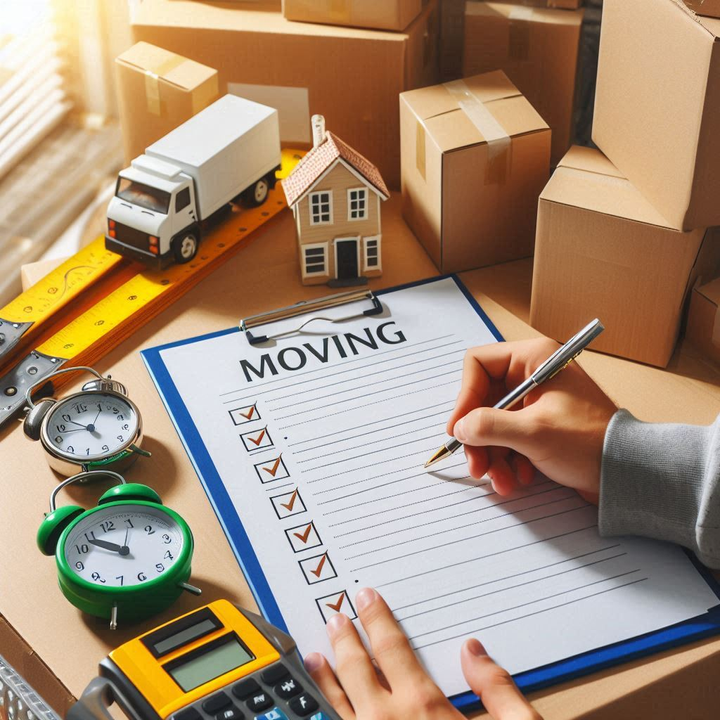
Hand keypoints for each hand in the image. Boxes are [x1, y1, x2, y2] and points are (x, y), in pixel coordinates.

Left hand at [305, 588, 540, 719]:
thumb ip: (496, 687)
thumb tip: (474, 651)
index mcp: (424, 708)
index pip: (392, 648)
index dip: (377, 619)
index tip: (366, 598)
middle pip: (358, 669)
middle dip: (345, 640)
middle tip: (336, 618)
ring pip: (337, 704)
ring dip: (326, 677)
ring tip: (316, 655)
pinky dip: (326, 714)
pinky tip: (321, 707)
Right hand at [446, 338, 616, 501]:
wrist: (628, 472)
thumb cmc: (590, 442)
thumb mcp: (534, 433)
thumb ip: (489, 426)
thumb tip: (460, 428)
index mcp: (534, 359)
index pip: (478, 365)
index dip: (464, 397)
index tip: (459, 428)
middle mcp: (532, 374)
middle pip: (482, 400)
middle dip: (478, 437)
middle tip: (477, 466)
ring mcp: (536, 400)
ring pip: (493, 423)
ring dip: (492, 455)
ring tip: (500, 481)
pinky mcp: (540, 424)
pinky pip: (509, 438)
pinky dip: (508, 460)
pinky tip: (518, 478)